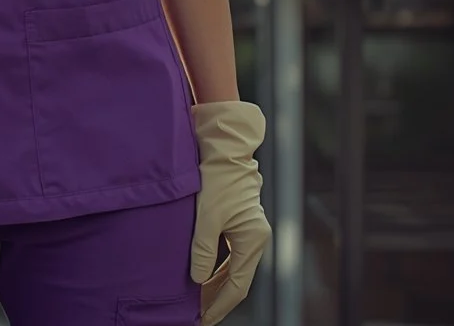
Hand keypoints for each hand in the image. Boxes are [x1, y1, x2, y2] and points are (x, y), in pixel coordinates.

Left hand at [190, 100, 270, 325]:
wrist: (223, 145)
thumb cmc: (216, 177)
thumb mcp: (206, 215)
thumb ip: (202, 249)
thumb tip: (197, 280)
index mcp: (253, 238)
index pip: (237, 285)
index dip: (220, 305)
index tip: (203, 319)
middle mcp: (255, 237)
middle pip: (237, 279)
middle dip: (217, 299)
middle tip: (197, 316)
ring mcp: (248, 230)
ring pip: (233, 268)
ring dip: (216, 286)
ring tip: (197, 303)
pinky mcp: (239, 222)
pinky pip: (229, 255)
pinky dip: (216, 269)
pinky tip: (202, 278)